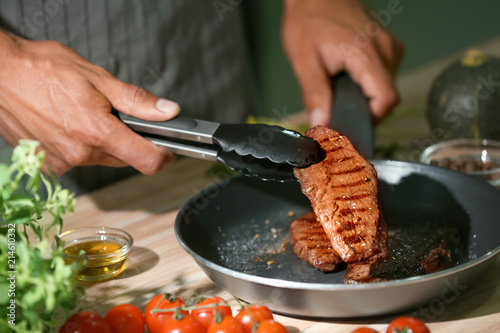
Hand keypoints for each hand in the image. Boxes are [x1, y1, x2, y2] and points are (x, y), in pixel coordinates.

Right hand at [0, 31, 179, 175]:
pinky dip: (82, 145)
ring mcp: (62, 162)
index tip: (168, 147)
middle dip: (130, 140)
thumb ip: (137, 100)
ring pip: (102, 158)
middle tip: (118, 115)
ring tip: (86, 114)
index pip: (147, 161)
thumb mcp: (98, 77)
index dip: (164, 155)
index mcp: (97, 132)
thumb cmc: (42, 70)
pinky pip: (79, 159)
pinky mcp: (47, 164)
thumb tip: (168, 112)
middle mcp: (80, 154)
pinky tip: (70, 124)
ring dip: (104, 141)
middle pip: (125, 159)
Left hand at [281, 0, 403, 125]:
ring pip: (386, 86)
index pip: (386, 99)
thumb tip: (323, 123)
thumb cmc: (308, 21)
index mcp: (366, 55)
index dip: (371, 119)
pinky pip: (384, 74)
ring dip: (366, 95)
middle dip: (364, 108)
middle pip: (387, 96)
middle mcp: (385, 49)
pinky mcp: (388, 44)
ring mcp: (389, 45)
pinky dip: (369, 82)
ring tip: (341, 87)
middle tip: (338, 108)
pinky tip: (350, 76)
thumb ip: (315, 95)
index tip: (352, 124)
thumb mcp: (304, 62)